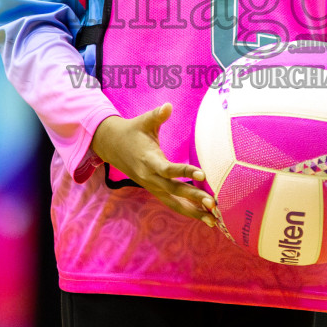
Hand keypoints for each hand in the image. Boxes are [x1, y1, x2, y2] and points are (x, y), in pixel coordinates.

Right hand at [91, 104, 220, 226]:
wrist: (112, 146)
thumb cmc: (133, 131)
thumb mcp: (144, 121)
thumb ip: (157, 115)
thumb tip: (168, 106)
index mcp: (149, 160)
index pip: (168, 169)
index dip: (185, 172)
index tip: (203, 174)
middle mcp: (150, 177)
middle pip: (174, 190)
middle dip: (194, 198)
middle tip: (214, 204)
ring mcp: (152, 186)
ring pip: (173, 203)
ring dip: (193, 212)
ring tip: (213, 221)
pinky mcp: (154, 190)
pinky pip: (171, 203)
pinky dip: (187, 211)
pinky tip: (203, 217)